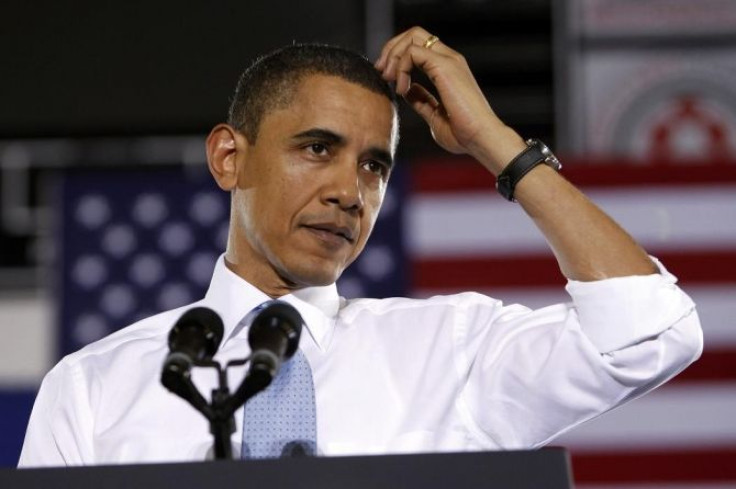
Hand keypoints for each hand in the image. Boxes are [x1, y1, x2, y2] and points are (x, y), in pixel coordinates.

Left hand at [375, 27, 524, 171]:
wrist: (480, 138)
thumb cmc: (463, 135)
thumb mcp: (434, 116)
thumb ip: (422, 101)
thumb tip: (409, 91)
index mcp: (448, 69)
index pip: (419, 46)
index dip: (397, 57)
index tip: (387, 78)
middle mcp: (449, 59)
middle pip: (414, 35)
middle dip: (391, 50)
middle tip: (382, 72)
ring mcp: (448, 60)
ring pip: (412, 38)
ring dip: (393, 56)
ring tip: (389, 79)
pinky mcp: (445, 66)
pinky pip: (413, 52)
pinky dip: (401, 67)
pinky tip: (402, 88)